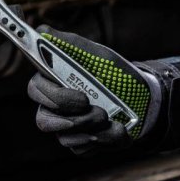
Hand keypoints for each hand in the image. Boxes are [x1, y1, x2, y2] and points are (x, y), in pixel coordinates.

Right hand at [27, 25, 157, 154]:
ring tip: (113, 121)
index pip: (35, 90)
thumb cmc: (114, 73)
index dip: (55, 97)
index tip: (82, 97)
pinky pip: (83, 149)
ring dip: (93, 130)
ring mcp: (66, 127)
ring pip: (65, 137)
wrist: (143, 98)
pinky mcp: (80, 144)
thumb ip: (68, 44)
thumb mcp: (95, 54)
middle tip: (100, 113)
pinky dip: (104, 141)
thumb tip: (42, 31)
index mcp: (53, 82)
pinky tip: (118, 130)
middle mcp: (54, 107)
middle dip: (75, 119)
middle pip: (44, 120)